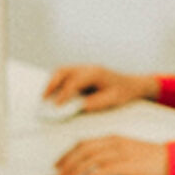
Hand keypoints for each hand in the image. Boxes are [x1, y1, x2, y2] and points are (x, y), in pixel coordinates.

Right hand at [43, 64, 158, 113]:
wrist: (131, 84)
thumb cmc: (123, 92)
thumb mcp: (113, 100)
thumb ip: (96, 103)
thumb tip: (80, 106)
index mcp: (95, 73)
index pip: (74, 82)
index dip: (64, 94)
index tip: (57, 106)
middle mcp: (87, 67)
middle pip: (63, 71)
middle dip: (51, 85)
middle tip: (43, 99)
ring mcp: (84, 68)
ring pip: (62, 70)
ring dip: (51, 82)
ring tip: (44, 97)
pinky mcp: (81, 72)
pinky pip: (65, 74)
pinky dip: (56, 82)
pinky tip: (52, 93)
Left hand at [54, 135, 167, 174]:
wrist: (167, 158)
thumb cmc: (147, 157)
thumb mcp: (124, 150)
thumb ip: (107, 154)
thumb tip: (89, 165)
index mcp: (111, 139)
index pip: (83, 143)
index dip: (67, 154)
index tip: (58, 164)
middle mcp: (113, 144)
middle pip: (83, 151)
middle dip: (67, 164)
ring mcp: (120, 153)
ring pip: (90, 160)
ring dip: (74, 172)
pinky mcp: (127, 165)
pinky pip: (104, 170)